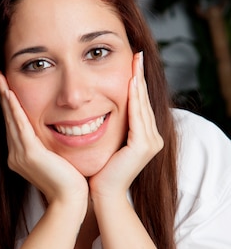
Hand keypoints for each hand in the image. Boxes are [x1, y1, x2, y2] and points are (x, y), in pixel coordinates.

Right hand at [0, 70, 88, 211]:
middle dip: (2, 94)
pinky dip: (14, 108)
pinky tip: (10, 93)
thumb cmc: (69, 183)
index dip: (8, 104)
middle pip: (7, 118)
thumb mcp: (56, 160)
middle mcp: (15, 154)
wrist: (70, 201)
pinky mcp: (29, 154)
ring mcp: (20, 154)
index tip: (5, 85)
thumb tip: (57, 134)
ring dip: (5, 96)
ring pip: (11, 118)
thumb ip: (50, 148)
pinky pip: (20, 125)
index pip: (13, 123)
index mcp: (20, 155)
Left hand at [88, 52, 163, 201]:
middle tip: (136, 54)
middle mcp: (153, 138)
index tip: (131, 61)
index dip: (136, 82)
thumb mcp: (107, 142)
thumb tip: (97, 109)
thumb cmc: (99, 171)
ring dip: (137, 82)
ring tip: (135, 62)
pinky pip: (137, 116)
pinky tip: (130, 82)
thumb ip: (110, 126)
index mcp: (145, 137)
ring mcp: (151, 141)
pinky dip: (134, 98)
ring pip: (141, 105)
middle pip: (143, 100)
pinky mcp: (143, 145)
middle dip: (139, 76)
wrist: (102, 194)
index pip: (139, 103)